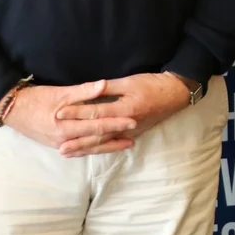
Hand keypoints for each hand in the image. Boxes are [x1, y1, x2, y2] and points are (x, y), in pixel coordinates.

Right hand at [1, 80, 139, 157]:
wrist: (13, 109)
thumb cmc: (37, 98)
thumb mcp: (60, 92)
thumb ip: (84, 91)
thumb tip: (104, 85)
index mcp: (66, 125)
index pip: (97, 125)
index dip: (115, 123)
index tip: (132, 121)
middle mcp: (64, 139)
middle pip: (95, 140)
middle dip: (115, 139)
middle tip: (134, 137)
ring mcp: (60, 144)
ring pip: (88, 147)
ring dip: (107, 147)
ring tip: (125, 145)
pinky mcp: (57, 144)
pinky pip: (79, 149)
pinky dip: (93, 149)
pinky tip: (103, 149)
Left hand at [52, 72, 192, 156]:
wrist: (176, 93)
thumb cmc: (153, 84)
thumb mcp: (130, 81)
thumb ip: (108, 88)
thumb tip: (90, 89)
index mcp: (124, 109)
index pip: (95, 113)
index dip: (76, 113)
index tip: (59, 113)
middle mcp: (126, 124)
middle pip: (97, 135)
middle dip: (77, 140)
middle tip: (59, 146)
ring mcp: (130, 131)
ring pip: (104, 143)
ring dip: (86, 148)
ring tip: (68, 153)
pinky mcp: (134, 133)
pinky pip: (114, 144)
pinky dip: (100, 148)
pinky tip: (90, 151)